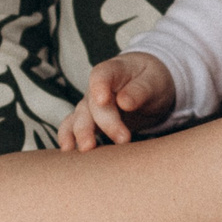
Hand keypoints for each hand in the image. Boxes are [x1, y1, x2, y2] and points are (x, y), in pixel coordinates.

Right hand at [58, 53, 176, 150]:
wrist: (147, 86)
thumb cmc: (151, 80)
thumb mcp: (153, 81)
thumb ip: (140, 90)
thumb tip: (124, 102)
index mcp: (114, 71)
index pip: (102, 75)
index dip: (99, 87)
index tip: (103, 100)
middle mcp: (96, 88)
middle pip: (93, 103)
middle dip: (104, 122)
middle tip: (123, 139)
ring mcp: (89, 104)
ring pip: (80, 117)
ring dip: (82, 133)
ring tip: (87, 149)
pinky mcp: (88, 120)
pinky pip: (72, 126)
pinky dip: (68, 137)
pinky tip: (69, 150)